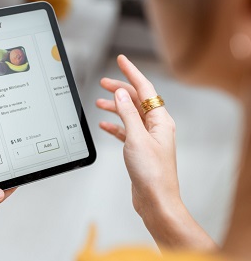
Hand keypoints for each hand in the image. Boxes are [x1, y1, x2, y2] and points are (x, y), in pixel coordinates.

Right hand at [97, 55, 215, 250]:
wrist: (156, 201)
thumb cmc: (152, 174)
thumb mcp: (136, 138)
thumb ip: (127, 113)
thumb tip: (121, 93)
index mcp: (160, 120)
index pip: (145, 88)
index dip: (131, 72)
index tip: (122, 60)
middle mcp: (156, 127)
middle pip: (137, 100)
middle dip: (120, 89)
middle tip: (104, 82)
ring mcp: (148, 138)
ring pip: (130, 115)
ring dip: (115, 107)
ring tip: (99, 102)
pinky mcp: (140, 150)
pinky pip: (126, 131)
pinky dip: (115, 126)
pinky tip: (104, 125)